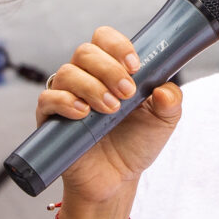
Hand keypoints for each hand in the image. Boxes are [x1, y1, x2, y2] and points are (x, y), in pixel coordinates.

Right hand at [35, 26, 183, 215]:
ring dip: (91, 87)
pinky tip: (83, 114)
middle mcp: (86, 77)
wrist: (117, 180)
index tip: (134, 66)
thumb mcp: (163, 122)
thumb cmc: (136, 144)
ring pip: (67, 72)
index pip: (104, 39)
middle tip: (126, 93)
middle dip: (108, 69)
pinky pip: (47, 99)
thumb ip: (171, 102)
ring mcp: (66, 96)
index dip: (117, 46)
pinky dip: (65, 102)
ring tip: (110, 109)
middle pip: (85, 52)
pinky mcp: (50, 118)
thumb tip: (164, 90)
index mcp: (111, 70)